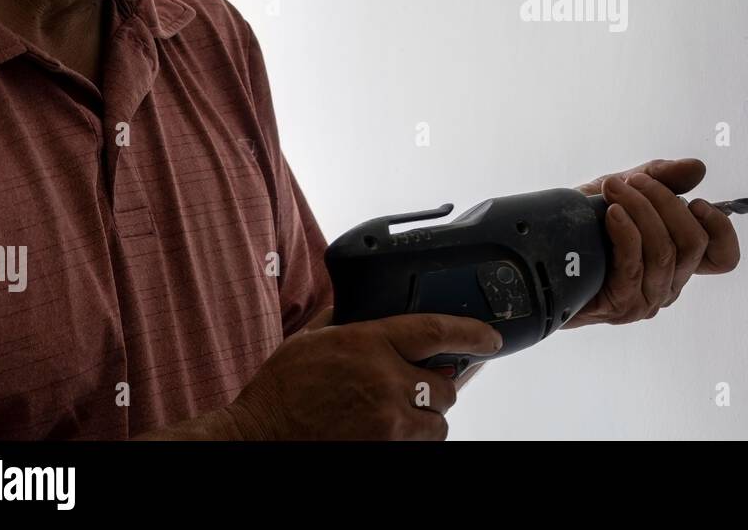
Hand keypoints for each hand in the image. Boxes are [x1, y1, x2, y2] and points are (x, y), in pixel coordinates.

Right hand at [227, 307, 502, 439]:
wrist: (256, 439)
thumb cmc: (279, 391)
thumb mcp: (310, 339)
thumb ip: (343, 318)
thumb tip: (360, 300)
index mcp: (368, 340)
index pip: (437, 330)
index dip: (473, 332)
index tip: (492, 338)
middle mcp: (385, 378)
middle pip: (447, 381)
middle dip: (439, 384)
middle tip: (419, 385)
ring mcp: (388, 418)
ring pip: (438, 418)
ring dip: (427, 415)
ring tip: (399, 411)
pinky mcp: (386, 447)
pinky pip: (421, 442)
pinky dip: (413, 436)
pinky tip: (389, 429)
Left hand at [564, 157, 739, 329]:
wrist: (539, 255)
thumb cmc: (583, 227)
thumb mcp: (624, 192)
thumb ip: (661, 179)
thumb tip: (697, 168)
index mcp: (678, 260)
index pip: (723, 257)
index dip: (721, 229)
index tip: (696, 201)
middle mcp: (669, 283)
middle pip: (693, 243)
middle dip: (665, 201)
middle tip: (634, 181)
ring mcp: (647, 299)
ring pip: (664, 252)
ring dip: (639, 210)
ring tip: (615, 189)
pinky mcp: (622, 305)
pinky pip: (634, 264)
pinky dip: (626, 231)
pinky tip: (612, 214)